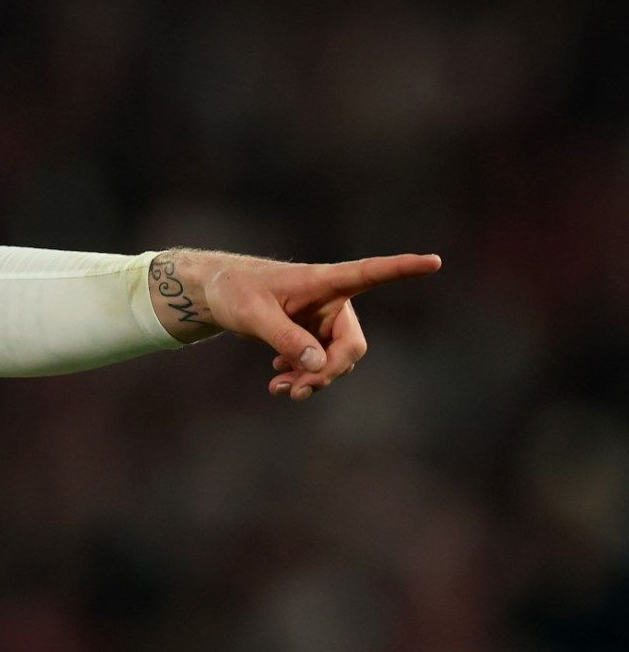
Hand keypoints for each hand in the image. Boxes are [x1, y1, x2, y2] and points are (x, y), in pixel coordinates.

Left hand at [147, 249, 440, 400]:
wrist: (215, 294)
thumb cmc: (233, 291)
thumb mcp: (253, 314)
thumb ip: (285, 337)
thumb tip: (320, 365)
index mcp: (324, 281)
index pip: (370, 273)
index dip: (403, 268)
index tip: (434, 261)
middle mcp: (331, 301)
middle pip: (351, 346)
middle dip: (330, 372)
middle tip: (299, 390)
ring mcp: (323, 321)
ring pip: (336, 362)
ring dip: (314, 380)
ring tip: (281, 390)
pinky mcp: (311, 336)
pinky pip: (320, 365)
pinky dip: (304, 377)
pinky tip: (278, 381)